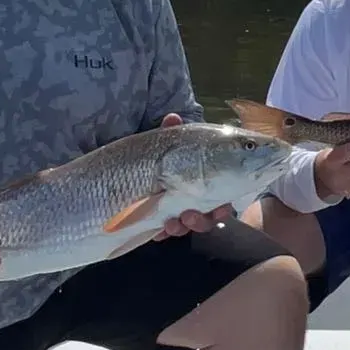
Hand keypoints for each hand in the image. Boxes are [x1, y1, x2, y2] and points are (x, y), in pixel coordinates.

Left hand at [153, 112, 237, 237]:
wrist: (126, 169)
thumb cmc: (155, 155)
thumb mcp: (164, 143)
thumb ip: (171, 133)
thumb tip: (172, 117)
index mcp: (201, 182)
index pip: (220, 198)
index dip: (222, 207)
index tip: (220, 207)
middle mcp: (192, 200)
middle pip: (206, 218)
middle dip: (202, 220)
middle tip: (191, 214)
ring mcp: (175, 212)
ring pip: (186, 227)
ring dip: (182, 227)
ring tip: (173, 221)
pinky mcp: (157, 222)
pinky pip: (164, 232)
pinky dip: (163, 231)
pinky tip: (158, 228)